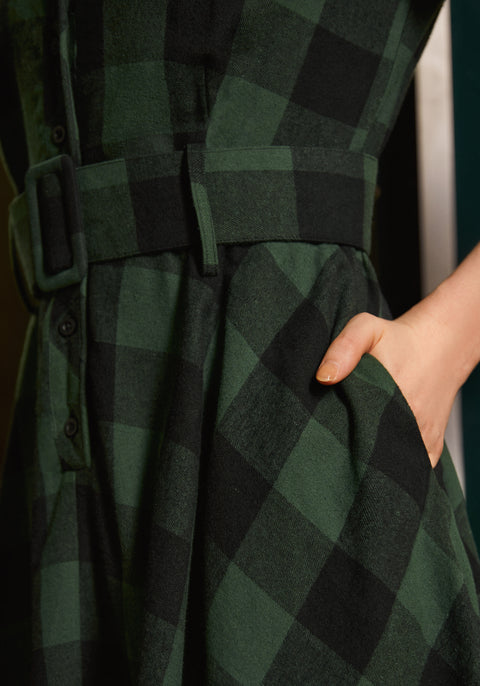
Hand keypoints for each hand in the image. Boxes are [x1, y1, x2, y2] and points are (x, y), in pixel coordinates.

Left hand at [315, 309, 459, 466]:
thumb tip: (324, 378)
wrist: (442, 345)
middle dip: (350, 451)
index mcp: (388, 393)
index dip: (335, 434)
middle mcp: (408, 420)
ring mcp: (422, 438)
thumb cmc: (398, 338)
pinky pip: (409, 469)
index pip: (352, 430)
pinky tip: (378, 452)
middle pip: (369, 451)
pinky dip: (393, 467)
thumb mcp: (366, 328)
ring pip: (389, 464)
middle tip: (336, 441)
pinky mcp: (432, 449)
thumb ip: (343, 347)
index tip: (323, 433)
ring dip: (372, 461)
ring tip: (356, 446)